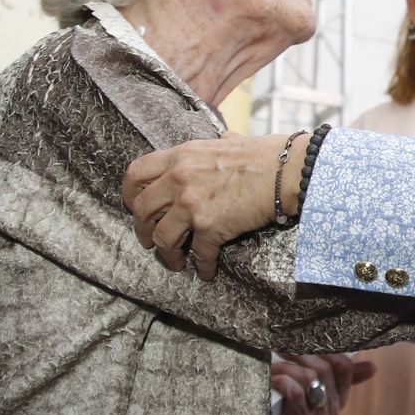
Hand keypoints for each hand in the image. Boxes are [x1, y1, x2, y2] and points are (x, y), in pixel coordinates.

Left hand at [123, 131, 304, 276]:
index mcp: (180, 156)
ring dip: (166, 254)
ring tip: (175, 261)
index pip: (136, 174)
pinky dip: (202, 267)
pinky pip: (198, 254)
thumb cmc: (263, 153)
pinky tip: (206, 273)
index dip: (129, 194)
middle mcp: (179, 179)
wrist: (285, 170)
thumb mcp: (228, 141)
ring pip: (161, 238)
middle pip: (142, 210)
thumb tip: (222, 141)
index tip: (134, 206)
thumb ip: (215, 145)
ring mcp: (192, 205)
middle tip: (149, 239)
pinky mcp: (210, 227)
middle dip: (142, 230)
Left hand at [271, 353, 376, 414]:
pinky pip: (296, 391)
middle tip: (280, 351)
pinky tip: (272, 380)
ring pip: (309, 378)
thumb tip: (373, 367)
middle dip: (299, 356)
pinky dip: (281, 381)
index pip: (343, 365)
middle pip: (323, 369)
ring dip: (285, 368)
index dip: (323, 351)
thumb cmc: (285, 401)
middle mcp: (334, 410)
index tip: (302, 344)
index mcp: (340, 396)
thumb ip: (340, 374)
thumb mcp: (313, 385)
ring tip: (272, 368)